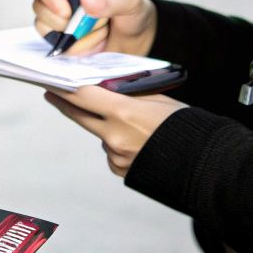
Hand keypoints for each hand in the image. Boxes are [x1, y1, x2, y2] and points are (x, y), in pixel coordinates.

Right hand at [30, 0, 156, 56]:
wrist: (137, 37)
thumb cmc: (132, 9)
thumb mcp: (130, 0)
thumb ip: (111, 0)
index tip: (67, 12)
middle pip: (39, 7)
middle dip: (64, 22)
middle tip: (88, 24)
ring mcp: (58, 19)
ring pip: (45, 29)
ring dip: (76, 36)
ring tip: (99, 31)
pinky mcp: (61, 39)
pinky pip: (58, 47)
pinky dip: (79, 49)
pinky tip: (95, 42)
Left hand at [44, 85, 184, 176]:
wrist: (202, 163)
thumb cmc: (183, 125)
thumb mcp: (156, 99)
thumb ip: (128, 93)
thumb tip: (105, 87)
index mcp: (123, 113)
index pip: (82, 96)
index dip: (63, 89)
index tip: (50, 82)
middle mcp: (114, 136)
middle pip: (79, 116)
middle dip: (65, 104)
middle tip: (53, 94)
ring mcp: (116, 156)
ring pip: (99, 134)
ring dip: (105, 126)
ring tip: (135, 126)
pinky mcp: (120, 169)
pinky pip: (111, 151)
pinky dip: (117, 143)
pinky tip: (139, 143)